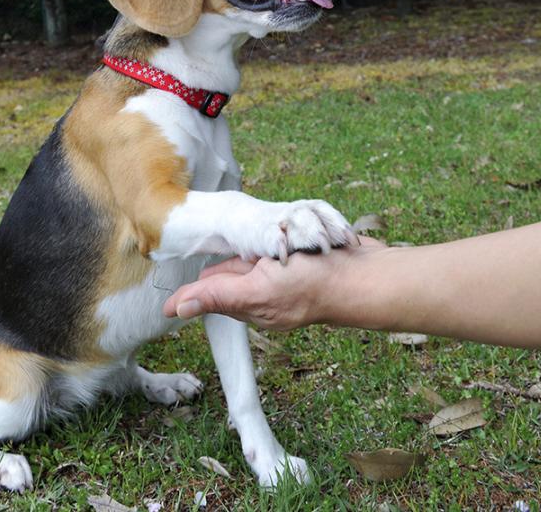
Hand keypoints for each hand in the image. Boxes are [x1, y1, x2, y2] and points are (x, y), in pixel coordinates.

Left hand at [164, 237, 384, 330]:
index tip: (174, 278)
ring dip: (252, 243)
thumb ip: (218, 295)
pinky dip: (277, 237)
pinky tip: (285, 233)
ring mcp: (285, 275)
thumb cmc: (314, 283)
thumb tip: (175, 308)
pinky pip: (278, 243)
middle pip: (232, 270)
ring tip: (255, 241)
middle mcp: (265, 290)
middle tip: (209, 250)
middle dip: (225, 259)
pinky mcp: (301, 258)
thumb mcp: (260, 289)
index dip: (196, 282)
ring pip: (254, 253)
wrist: (366, 275)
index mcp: (251, 301)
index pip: (213, 288)